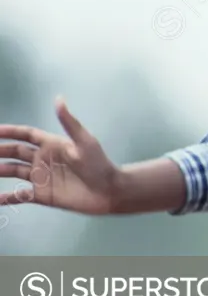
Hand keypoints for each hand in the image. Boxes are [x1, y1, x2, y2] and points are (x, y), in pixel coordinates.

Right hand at [0, 97, 122, 213]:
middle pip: (14, 151)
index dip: (8, 131)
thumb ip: (69, 122)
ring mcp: (41, 177)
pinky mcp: (42, 194)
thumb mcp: (84, 142)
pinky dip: (4, 197)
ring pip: (12, 171)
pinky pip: (18, 195)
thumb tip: (58, 99)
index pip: (25, 134)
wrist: (109, 191)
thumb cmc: (99, 164)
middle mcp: (43, 159)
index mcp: (52, 144)